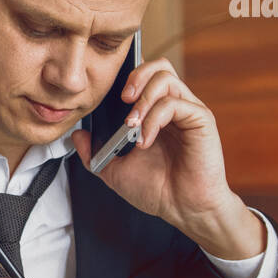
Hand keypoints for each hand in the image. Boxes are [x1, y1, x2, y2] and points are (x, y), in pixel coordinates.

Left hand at [69, 58, 261, 257]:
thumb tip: (77, 135)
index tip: (110, 92)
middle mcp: (174, 107)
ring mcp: (189, 112)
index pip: (145, 76)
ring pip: (167, 78)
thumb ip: (93, 154)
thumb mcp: (115, 171)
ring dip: (142, 99)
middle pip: (159, 66)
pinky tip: (144, 141)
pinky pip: (175, 103)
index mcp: (157, 113)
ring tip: (130, 125)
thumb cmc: (158, 190)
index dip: (128, 74)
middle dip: (135, 77)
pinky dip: (154, 119)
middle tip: (121, 100)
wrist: (184, 210)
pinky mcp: (201, 120)